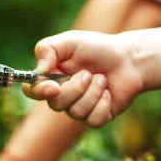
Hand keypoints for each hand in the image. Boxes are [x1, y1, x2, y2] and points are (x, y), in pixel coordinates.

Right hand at [23, 30, 143, 127]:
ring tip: (102, 79)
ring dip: (92, 92)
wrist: (128, 59)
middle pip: (55, 105)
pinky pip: (93, 120)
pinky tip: (109, 93)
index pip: (33, 91)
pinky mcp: (96, 117)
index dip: (39, 92)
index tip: (53, 87)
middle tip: (88, 73)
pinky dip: (103, 103)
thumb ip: (48, 49)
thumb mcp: (70, 41)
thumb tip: (38, 71)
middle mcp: (62, 95)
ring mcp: (79, 108)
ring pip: (76, 112)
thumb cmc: (98, 48)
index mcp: (51, 77)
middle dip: (75, 88)